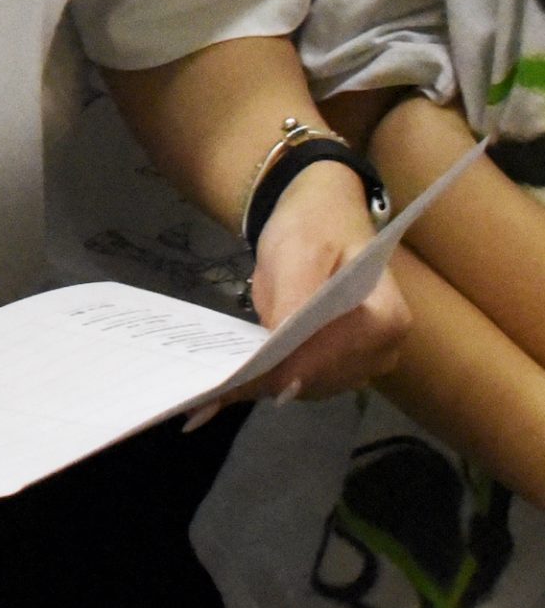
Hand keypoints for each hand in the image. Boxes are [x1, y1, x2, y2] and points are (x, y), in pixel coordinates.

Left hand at [242, 159, 409, 401]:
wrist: (319, 218)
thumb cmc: (314, 226)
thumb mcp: (299, 251)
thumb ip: (294, 298)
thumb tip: (280, 350)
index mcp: (388, 316)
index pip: (345, 352)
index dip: (302, 365)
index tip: (257, 375)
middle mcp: (382, 349)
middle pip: (326, 377)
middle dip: (276, 379)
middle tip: (222, 386)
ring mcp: (360, 362)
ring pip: (309, 387)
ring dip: (266, 386)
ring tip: (218, 389)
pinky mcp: (333, 365)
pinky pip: (299, 381)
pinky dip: (266, 381)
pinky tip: (229, 383)